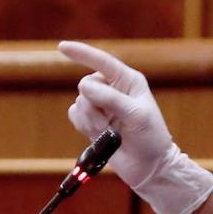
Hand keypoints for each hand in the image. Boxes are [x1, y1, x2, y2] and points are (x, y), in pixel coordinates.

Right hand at [59, 40, 174, 188]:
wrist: (148, 166)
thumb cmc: (150, 137)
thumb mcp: (136, 115)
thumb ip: (110, 98)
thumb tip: (83, 85)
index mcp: (128, 81)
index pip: (102, 62)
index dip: (82, 53)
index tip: (62, 47)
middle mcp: (113, 89)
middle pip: (85, 85)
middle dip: (93, 105)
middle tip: (109, 122)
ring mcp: (101, 106)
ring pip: (79, 102)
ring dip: (90, 119)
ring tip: (108, 131)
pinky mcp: (92, 122)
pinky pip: (73, 115)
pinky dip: (82, 125)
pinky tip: (97, 134)